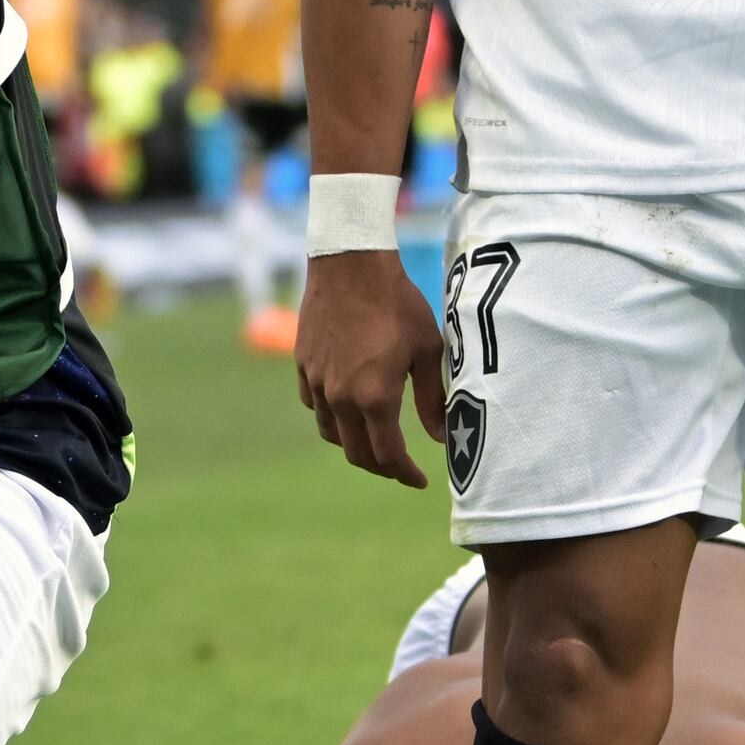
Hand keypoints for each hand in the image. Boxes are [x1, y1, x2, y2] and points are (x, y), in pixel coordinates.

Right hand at [295, 245, 445, 488]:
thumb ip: (432, 399)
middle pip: (357, 453)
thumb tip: (441, 437)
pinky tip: (346, 406)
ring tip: (373, 440)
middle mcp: (341, 398)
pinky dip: (332, 416)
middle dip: (381, 467)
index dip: (405, 474)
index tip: (419, 480)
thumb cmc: (397, 303)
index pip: (388, 456)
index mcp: (375, 398)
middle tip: (400, 466)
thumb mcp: (428, 350)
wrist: (350, 264)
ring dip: (354, 444)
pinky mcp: (303, 366)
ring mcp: (318, 383)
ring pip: (331, 433)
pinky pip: (315, 405)